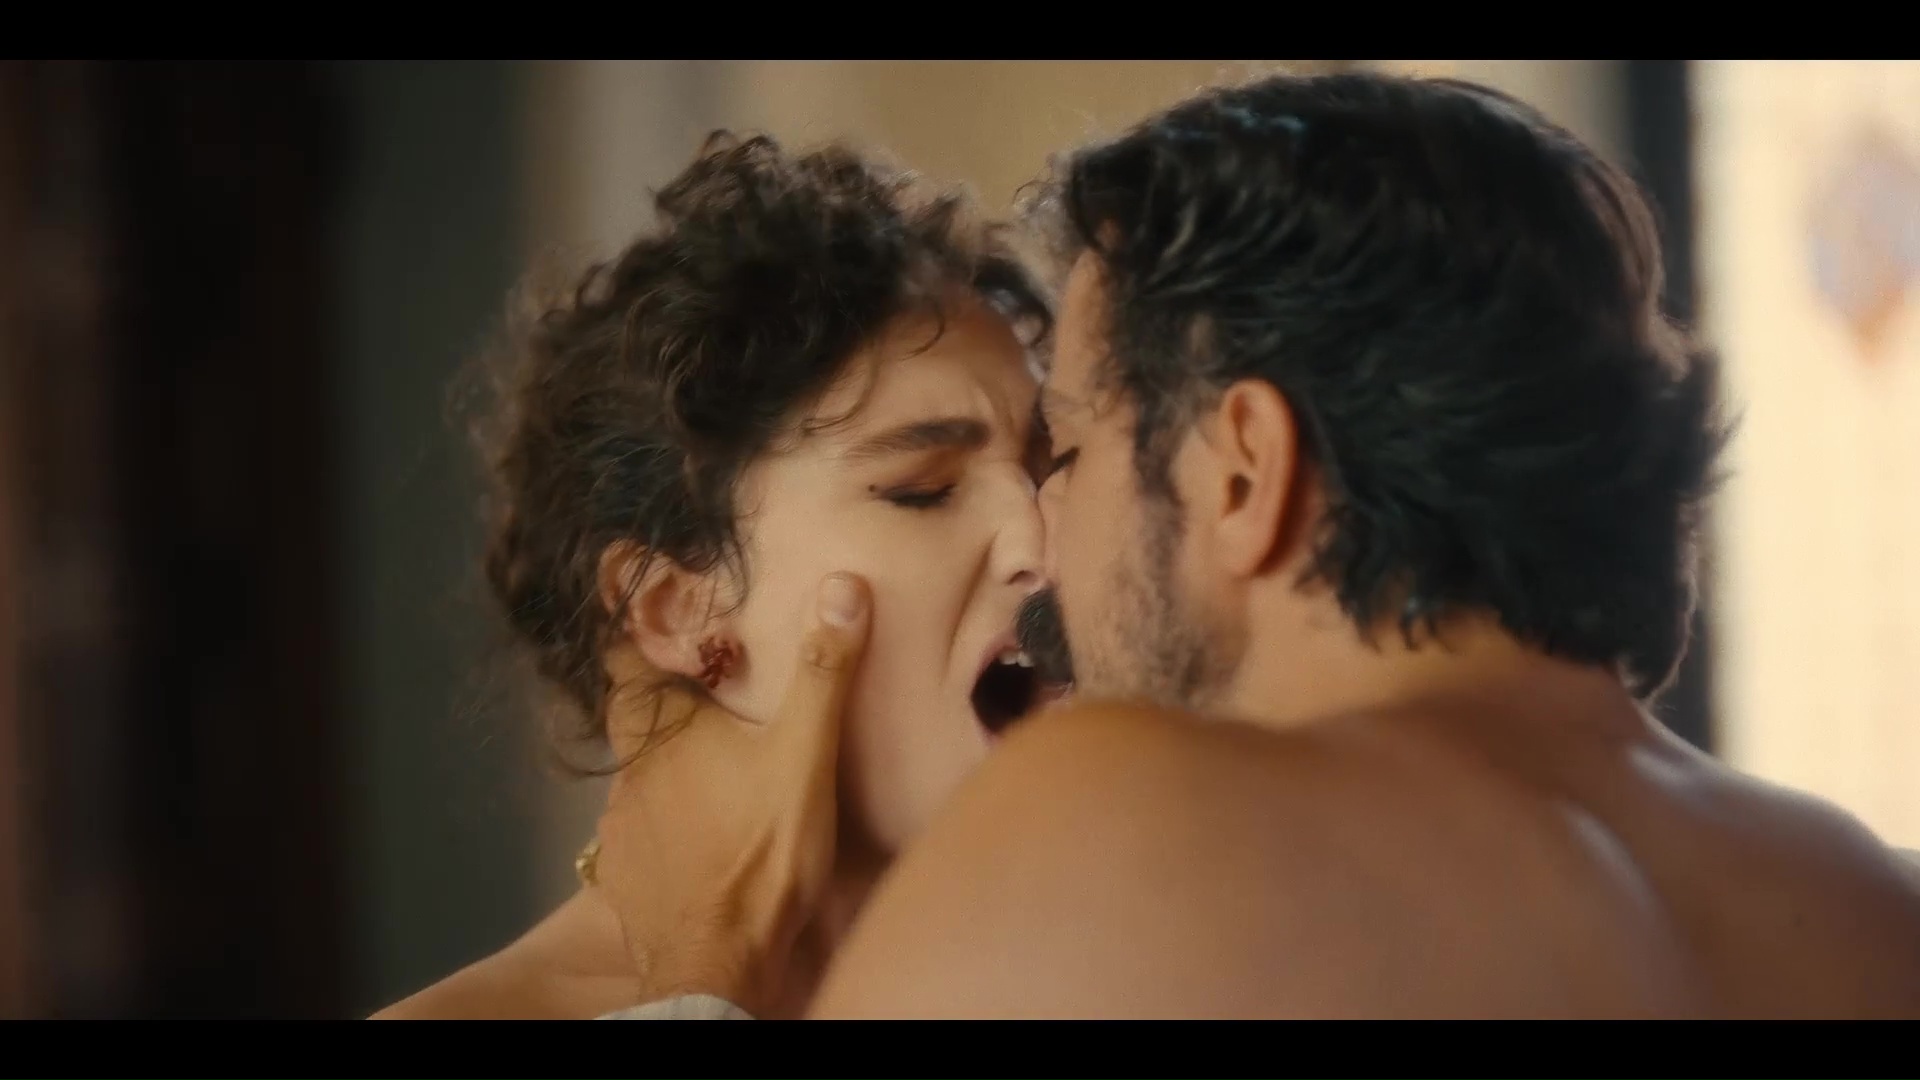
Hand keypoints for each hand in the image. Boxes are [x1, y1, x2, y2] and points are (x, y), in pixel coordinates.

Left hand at [589, 572, 870, 1016]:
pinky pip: (641, 830)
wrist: (719, 965)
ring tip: (717, 767)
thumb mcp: (806, 755)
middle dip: (668, 702)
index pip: (625, 658)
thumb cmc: (760, 852)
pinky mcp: (626, 876)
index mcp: (659, 729)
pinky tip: (701, 831)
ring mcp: (620, 827)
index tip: (660, 615)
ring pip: (638, 776)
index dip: (639, 633)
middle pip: (635, 717)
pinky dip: (666, 821)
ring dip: (670, 766)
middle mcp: (627, 770)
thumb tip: (843, 586)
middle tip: (714, 693)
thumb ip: (822, 673)